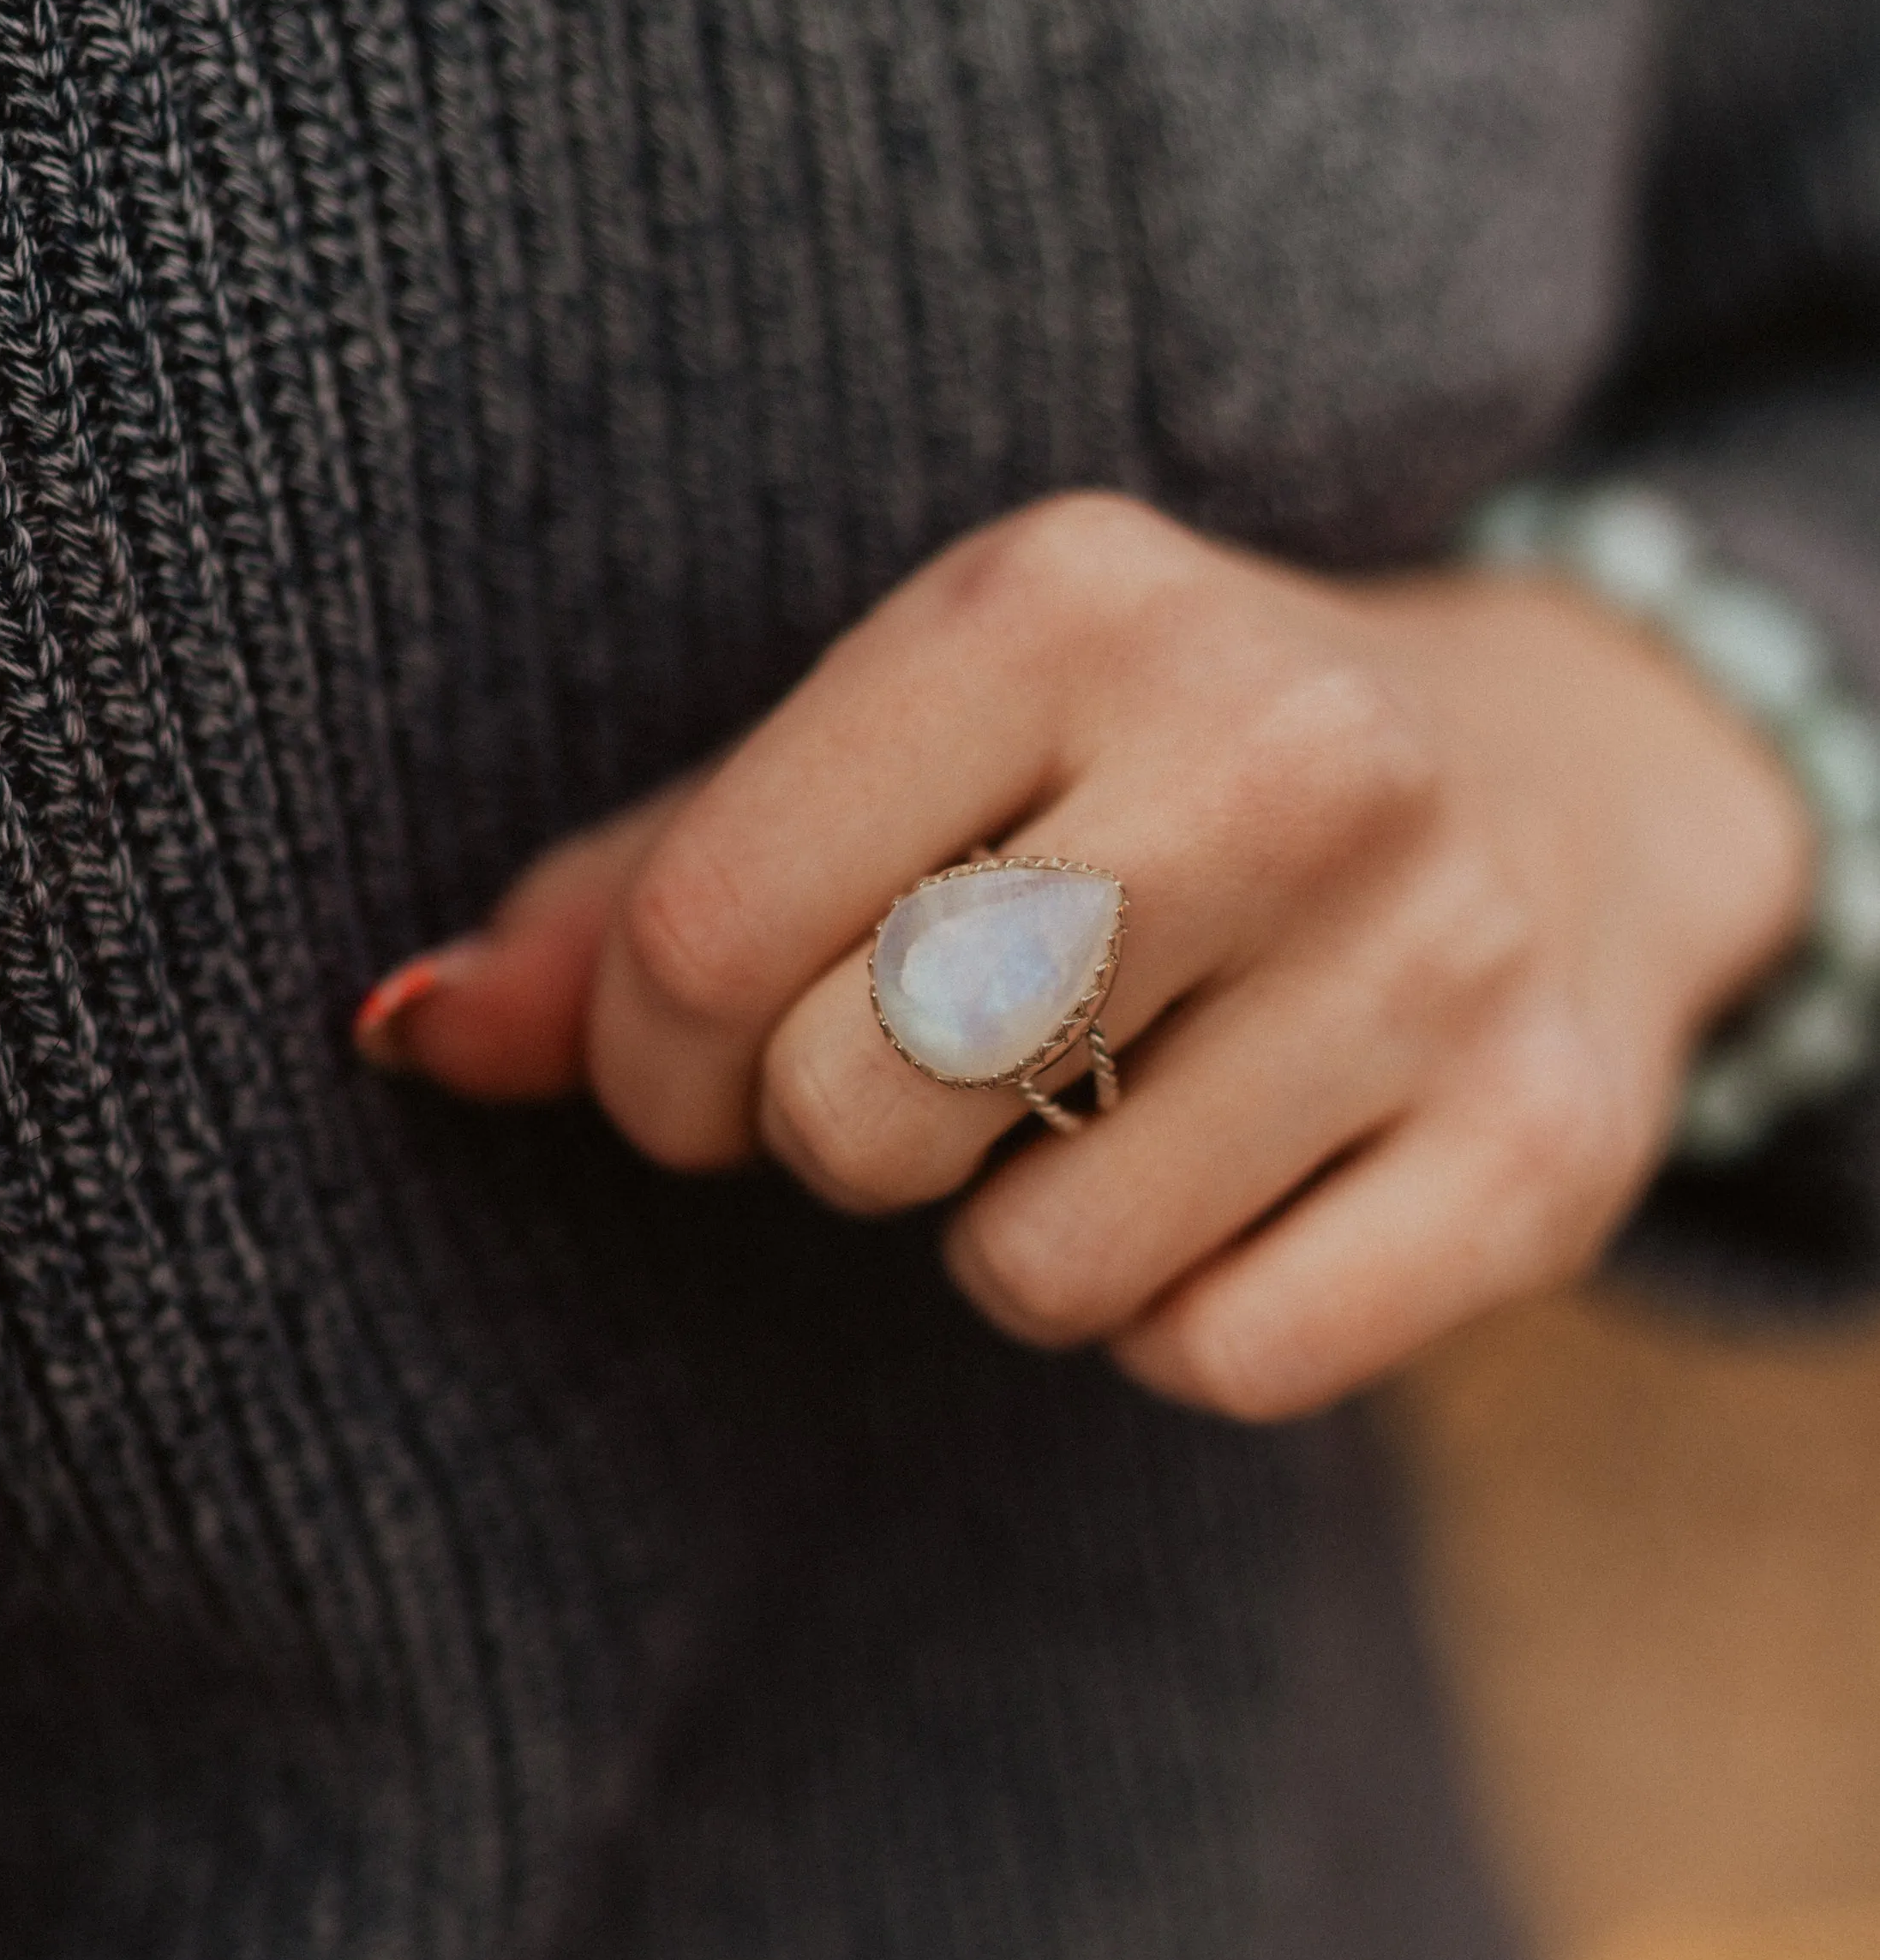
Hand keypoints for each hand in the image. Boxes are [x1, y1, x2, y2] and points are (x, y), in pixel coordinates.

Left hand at [355, 494, 1813, 1417]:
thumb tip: (397, 1026)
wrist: (1561, 783)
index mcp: (1061, 598)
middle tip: (956, 1068)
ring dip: (1022, 1241)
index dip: (653, 1062)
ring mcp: (1434, 950)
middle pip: (852, 1113)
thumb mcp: (896, 754)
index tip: (712, 1054)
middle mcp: (1276, 748)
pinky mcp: (1545, 1149)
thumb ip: (639, 891)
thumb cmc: (1133, 777)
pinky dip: (1181, 1324)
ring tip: (1118, 1113)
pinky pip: (1221, 1361)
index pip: (702, 939)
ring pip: (1035, 1273)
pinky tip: (1245, 1185)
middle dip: (846, 1139)